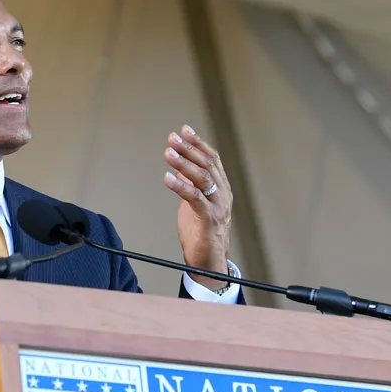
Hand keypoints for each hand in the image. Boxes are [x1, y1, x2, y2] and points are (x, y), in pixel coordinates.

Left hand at [163, 125, 232, 290]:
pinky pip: (195, 198)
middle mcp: (222, 194)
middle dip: (189, 149)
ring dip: (184, 164)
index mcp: (221, 188)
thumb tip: (179, 168)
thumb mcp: (194, 203)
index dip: (198, 143)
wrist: (209, 261)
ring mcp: (218, 207)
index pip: (212, 159)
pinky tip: (167, 178)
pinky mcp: (209, 220)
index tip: (184, 130)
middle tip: (172, 139)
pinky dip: (181, 187)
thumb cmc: (201, 233)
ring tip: (168, 153)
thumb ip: (190, 186)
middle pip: (207, 165)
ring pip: (203, 178)